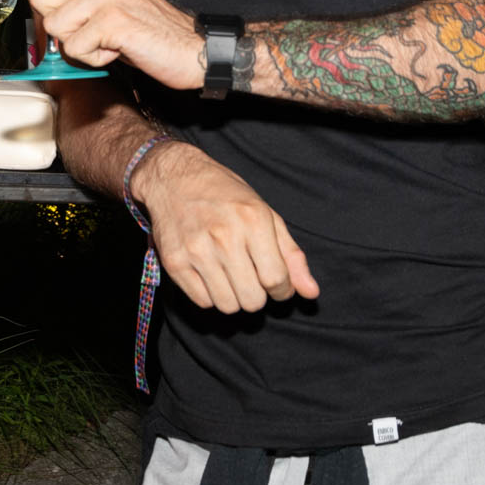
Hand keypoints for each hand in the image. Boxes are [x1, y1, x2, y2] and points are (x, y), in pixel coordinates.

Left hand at [23, 0, 203, 87]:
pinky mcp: (114, 20)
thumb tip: (40, 6)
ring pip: (54, 24)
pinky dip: (91, 59)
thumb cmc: (151, 30)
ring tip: (104, 41)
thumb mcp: (113, 0)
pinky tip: (114, 51)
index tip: (52, 9)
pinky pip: (75, 47)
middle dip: (54, 23)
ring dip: (75, 44)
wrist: (192, 50)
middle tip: (83, 31)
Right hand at [134, 139, 319, 312]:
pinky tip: (209, 272)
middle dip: (257, 294)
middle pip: (253, 300)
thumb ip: (291, 255)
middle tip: (250, 276)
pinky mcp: (173, 262)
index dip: (282, 290)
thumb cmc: (224, 195)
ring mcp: (196, 251)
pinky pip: (203, 301)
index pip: (277, 280)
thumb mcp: (265, 214)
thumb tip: (311, 293)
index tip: (277, 283)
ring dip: (233, 296)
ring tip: (229, 274)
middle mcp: (224, 236)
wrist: (173, 178)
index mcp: (253, 220)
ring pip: (228, 306)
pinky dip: (210, 294)